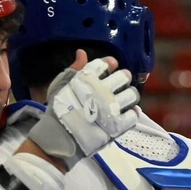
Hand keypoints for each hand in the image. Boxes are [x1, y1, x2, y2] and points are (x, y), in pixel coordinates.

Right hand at [29, 51, 140, 165]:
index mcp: (88, 78)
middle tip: (120, 84)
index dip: (110, 64)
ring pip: (132, 94)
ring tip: (125, 99)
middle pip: (123, 77)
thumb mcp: (60, 85)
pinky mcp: (118, 125)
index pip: (106, 63)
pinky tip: (128, 113)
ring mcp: (111, 108)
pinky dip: (133, 113)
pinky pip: (134, 115)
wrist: (58, 138)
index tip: (111, 67)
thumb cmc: (56, 111)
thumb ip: (73, 69)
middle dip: (123, 78)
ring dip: (130, 95)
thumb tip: (81, 52)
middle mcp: (102, 90)